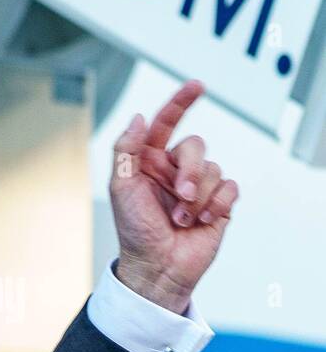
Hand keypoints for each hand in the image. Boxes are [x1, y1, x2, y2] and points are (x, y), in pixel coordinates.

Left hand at [108, 79, 238, 313]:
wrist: (157, 266)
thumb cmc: (134, 229)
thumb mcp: (121, 186)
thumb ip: (127, 149)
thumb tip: (139, 117)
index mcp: (149, 160)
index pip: (167, 123)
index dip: (181, 102)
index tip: (197, 85)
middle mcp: (174, 169)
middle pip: (195, 145)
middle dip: (190, 170)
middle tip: (180, 194)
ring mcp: (197, 186)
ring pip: (213, 168)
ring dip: (198, 196)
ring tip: (182, 218)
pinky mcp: (218, 204)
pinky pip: (230, 187)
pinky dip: (217, 204)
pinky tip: (202, 221)